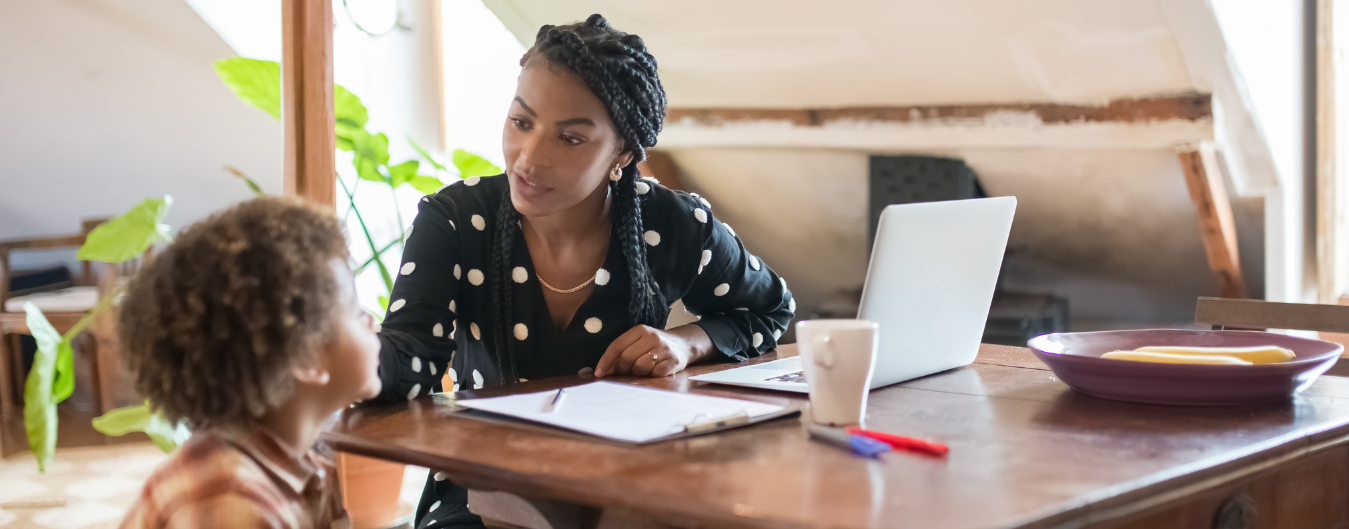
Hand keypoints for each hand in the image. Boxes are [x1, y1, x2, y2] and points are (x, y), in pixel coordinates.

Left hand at [594, 324, 710, 377]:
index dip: (605, 361)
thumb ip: (621, 352)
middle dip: (622, 369)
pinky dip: (651, 375)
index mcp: (640, 330)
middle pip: (626, 358)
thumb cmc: (654, 345)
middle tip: (625, 372)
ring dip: (637, 373)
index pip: (617, 346)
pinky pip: (654, 374)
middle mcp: (652, 337)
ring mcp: (664, 349)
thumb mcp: (638, 342)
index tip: (599, 373)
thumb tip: (602, 370)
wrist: (683, 344)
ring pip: (640, 367)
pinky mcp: (673, 361)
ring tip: (642, 369)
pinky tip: (654, 370)